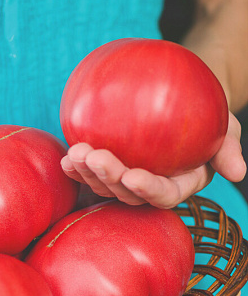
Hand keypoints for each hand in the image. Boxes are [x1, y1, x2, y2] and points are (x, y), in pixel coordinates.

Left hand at [61, 112, 245, 208]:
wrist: (181, 101)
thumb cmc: (205, 114)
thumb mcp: (226, 127)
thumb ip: (228, 148)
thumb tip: (238, 172)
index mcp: (177, 184)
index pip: (163, 194)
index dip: (148, 190)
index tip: (134, 177)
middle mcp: (147, 186)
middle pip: (126, 193)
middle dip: (108, 179)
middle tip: (93, 158)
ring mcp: (123, 178)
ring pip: (103, 185)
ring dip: (86, 173)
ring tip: (73, 154)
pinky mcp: (106, 167)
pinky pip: (88, 171)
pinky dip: (76, 168)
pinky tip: (65, 158)